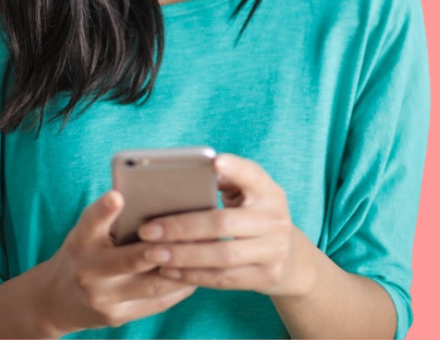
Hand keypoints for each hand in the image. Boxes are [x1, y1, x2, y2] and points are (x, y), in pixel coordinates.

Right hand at [40, 190, 197, 333]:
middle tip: (190, 234)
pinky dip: (179, 288)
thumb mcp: (87, 232)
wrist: (56, 299)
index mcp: (81, 241)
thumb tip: (159, 199)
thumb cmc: (83, 253)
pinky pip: (156, 303)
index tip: (117, 195)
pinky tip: (195, 275)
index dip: (104, 209)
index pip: (90, 222)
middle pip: (130, 259)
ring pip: (151, 285)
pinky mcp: (118, 316)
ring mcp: (103, 298)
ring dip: (181, 270)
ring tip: (204, 254)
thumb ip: (112, 219)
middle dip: (161, 249)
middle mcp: (88, 271)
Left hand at [137, 154, 315, 298]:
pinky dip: (193, 276)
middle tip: (148, 230)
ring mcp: (274, 251)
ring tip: (152, 253)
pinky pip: (223, 279)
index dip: (235, 168)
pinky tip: (169, 270)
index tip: (214, 161)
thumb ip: (225, 182)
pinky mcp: (266, 277)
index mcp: (269, 192)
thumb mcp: (250, 196)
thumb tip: (183, 176)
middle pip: (223, 223)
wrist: (291, 259)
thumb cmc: (255, 217)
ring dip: (183, 255)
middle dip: (182, 227)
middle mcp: (275, 220)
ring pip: (221, 255)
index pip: (253, 175)